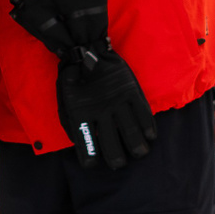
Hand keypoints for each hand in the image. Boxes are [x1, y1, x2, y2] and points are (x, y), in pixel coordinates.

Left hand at [56, 52, 156, 169]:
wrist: (85, 50)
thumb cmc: (74, 82)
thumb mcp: (64, 103)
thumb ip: (72, 126)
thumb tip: (82, 146)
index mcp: (79, 115)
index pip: (86, 146)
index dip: (90, 160)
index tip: (93, 162)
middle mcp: (99, 112)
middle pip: (111, 145)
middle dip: (116, 159)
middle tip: (119, 162)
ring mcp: (117, 102)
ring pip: (131, 133)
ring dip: (137, 148)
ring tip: (139, 153)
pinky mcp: (131, 91)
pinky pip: (144, 114)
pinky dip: (148, 128)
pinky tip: (149, 136)